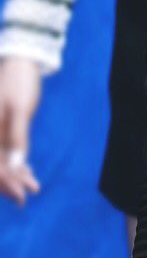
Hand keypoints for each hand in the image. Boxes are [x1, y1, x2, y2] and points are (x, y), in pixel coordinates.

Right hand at [0, 56, 42, 204]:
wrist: (19, 62)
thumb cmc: (18, 82)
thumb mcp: (20, 108)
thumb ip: (17, 137)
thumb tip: (16, 167)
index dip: (6, 182)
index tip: (22, 195)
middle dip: (9, 182)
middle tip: (27, 196)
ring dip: (13, 174)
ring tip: (32, 184)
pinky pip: (2, 150)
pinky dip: (13, 162)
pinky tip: (26, 171)